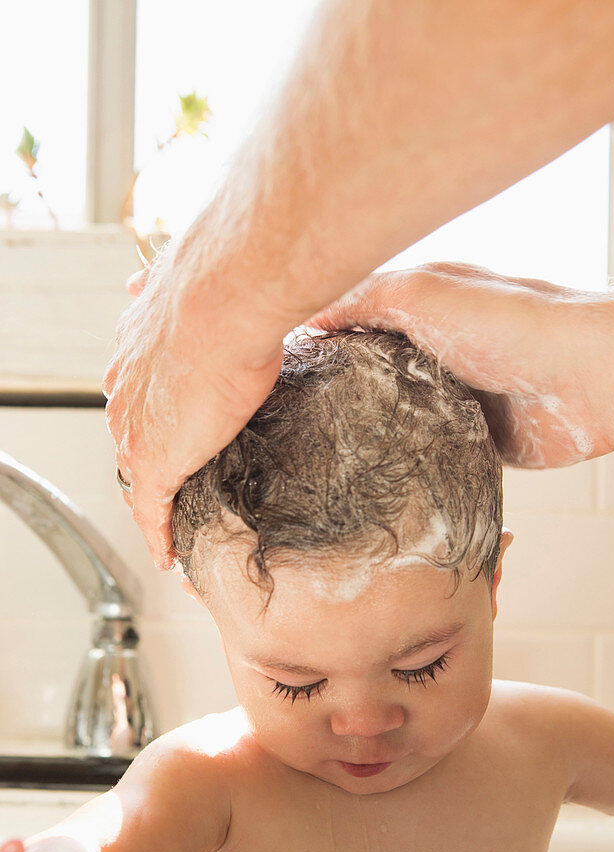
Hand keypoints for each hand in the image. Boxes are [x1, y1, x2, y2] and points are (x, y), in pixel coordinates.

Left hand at [104, 243, 286, 567]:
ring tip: (172, 524)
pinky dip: (158, 536)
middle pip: (132, 439)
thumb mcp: (193, 283)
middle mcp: (126, 394)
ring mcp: (136, 430)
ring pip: (138, 479)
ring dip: (154, 503)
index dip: (152, 417)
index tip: (169, 429)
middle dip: (150, 461)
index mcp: (137, 353)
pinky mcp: (154, 462)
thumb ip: (176, 290)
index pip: (137, 399)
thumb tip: (158, 274)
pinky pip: (151, 513)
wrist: (223, 302)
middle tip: (176, 483)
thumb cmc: (223, 289)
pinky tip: (168, 553)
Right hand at [309, 262, 613, 468]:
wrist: (589, 379)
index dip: (311, 343)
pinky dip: (403, 466)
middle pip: (365, 376)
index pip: (348, 323)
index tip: (268, 371)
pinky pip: (425, 456)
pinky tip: (367, 481)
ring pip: (392, 421)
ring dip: (364, 437)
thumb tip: (304, 318)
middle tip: (281, 424)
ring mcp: (452, 399)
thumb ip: (363, 299)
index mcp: (418, 308)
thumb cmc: (511, 323)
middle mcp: (431, 352)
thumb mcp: (422, 293)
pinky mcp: (473, 442)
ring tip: (310, 459)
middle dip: (330, 396)